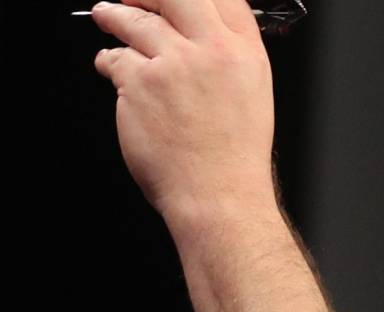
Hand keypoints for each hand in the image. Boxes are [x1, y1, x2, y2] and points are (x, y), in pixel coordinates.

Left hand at [90, 1, 276, 218]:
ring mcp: (174, 64)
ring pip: (135, 21)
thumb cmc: (233, 156)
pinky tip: (110, 67)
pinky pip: (115, 58)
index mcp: (246, 55)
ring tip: (106, 17)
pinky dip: (108, 61)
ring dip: (114, 17)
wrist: (217, 194)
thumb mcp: (251, 95)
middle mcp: (212, 52)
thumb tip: (198, 33)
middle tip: (130, 0)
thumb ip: (228, 58)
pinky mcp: (139, 82)